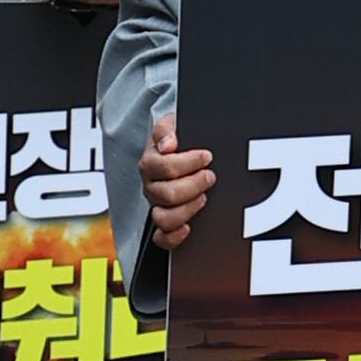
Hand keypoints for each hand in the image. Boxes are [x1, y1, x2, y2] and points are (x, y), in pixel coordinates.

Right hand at [138, 107, 214, 251]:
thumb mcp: (174, 122)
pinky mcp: (165, 221)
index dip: (189, 162)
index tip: (207, 156)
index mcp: (150, 162)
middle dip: (194, 185)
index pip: (165, 167)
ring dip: (187, 209)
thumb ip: (166, 128)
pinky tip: (188, 228)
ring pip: (163, 218)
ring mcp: (157, 205)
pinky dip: (172, 237)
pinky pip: (161, 238)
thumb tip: (168, 144)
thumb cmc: (182, 136)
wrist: (185, 147)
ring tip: (203, 197)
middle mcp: (151, 185)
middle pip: (166, 194)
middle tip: (210, 176)